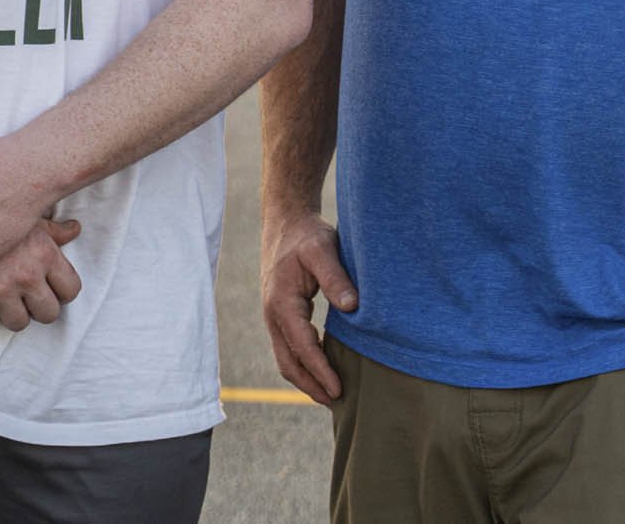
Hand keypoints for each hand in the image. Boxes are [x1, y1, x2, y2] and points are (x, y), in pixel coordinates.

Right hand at [0, 217, 83, 331]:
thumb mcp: (27, 217)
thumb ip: (53, 230)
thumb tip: (75, 228)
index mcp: (45, 254)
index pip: (70, 290)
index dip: (61, 291)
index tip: (49, 286)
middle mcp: (27, 275)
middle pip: (48, 313)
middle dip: (37, 306)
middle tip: (25, 295)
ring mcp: (0, 289)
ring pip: (18, 323)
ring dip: (11, 312)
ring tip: (2, 296)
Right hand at [262, 209, 358, 403]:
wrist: (286, 221)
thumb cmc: (307, 235)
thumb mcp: (324, 250)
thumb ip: (335, 278)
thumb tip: (352, 306)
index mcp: (281, 302)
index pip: (302, 348)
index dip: (320, 372)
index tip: (339, 390)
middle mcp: (272, 313)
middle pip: (287, 362)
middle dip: (310, 385)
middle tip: (336, 403)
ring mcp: (273, 315)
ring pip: (285, 358)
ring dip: (305, 379)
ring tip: (330, 395)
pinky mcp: (280, 314)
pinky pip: (288, 347)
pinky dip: (303, 364)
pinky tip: (323, 369)